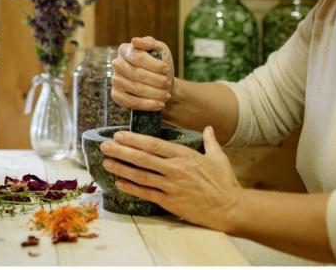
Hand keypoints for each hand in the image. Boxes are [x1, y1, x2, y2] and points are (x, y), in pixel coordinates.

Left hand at [100, 126, 242, 232]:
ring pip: (141, 175)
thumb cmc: (225, 182)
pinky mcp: (170, 202)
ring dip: (121, 168)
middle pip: (143, 158)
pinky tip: (119, 183)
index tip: (120, 135)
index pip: (154, 144)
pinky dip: (131, 188)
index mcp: (185, 155)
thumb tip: (208, 127)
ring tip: (106, 162)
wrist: (230, 208)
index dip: (135, 139)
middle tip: (105, 146)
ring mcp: (171, 186)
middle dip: (121, 151)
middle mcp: (175, 169)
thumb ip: (210, 141)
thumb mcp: (219, 157)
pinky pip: (146, 193)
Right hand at [111, 36, 174, 111]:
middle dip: (155, 80)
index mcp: (125, 50)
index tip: (166, 69)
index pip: (137, 56)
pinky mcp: (116, 96)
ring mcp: (115, 80)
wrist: (162, 86)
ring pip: (135, 88)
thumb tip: (135, 41)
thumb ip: (150, 43)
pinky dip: (147, 104)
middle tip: (167, 84)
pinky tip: (159, 104)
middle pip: (136, 73)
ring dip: (154, 93)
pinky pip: (131, 102)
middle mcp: (117, 64)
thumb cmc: (160, 66)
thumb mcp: (160, 50)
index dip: (153, 64)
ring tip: (166, 95)